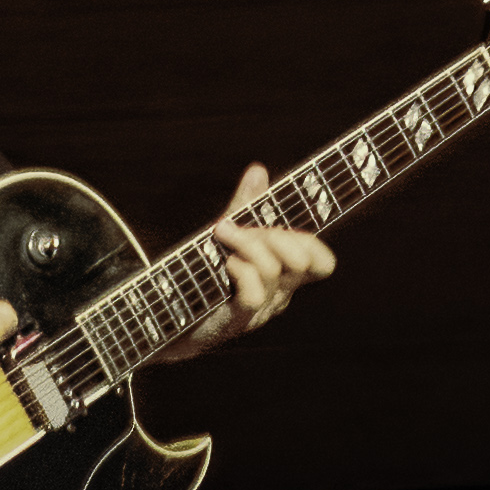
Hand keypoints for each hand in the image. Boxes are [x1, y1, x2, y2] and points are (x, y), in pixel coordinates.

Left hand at [160, 164, 338, 360]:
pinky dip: (240, 268)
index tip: (277, 224)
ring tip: (222, 233)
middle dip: (275, 235)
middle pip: (304, 261)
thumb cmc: (203, 276)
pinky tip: (224, 262)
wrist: (168, 320)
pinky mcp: (239, 319)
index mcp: (284, 277)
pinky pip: (255, 291)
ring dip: (246, 242)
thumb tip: (258, 170)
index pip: (322, 263)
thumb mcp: (228, 236)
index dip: (310, 242)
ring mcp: (261, 309)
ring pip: (274, 268)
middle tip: (242, 228)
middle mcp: (280, 295)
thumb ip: (246, 207)